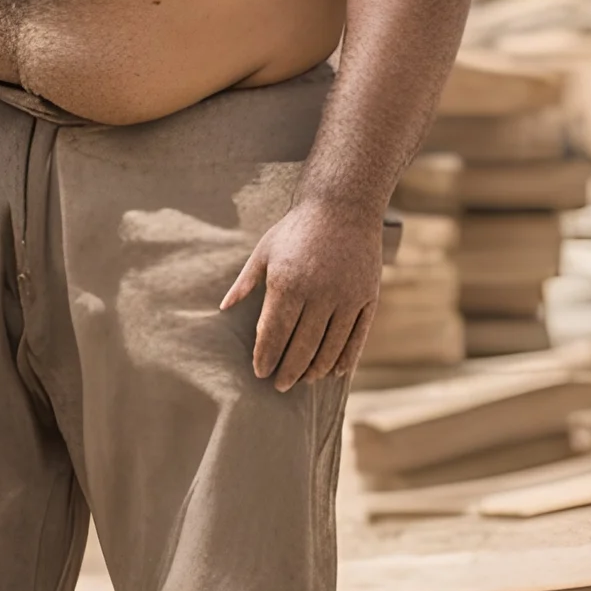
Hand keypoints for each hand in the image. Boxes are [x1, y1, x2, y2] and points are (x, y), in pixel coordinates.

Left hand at [221, 197, 383, 389]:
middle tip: (280, 385)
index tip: (259, 372)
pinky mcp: (367, 297)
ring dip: (316, 369)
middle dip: (288, 370)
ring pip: (330, 347)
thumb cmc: (297, 228)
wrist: (344, 205)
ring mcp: (346, 297)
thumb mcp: (264, 250)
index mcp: (287, 283)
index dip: (266, 357)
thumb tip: (223, 308)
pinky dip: (346, 358)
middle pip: (302, 346)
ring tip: (304, 380)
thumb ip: (245, 282)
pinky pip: (357, 337)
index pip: (274, 333)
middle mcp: (318, 293)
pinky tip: (334, 371)